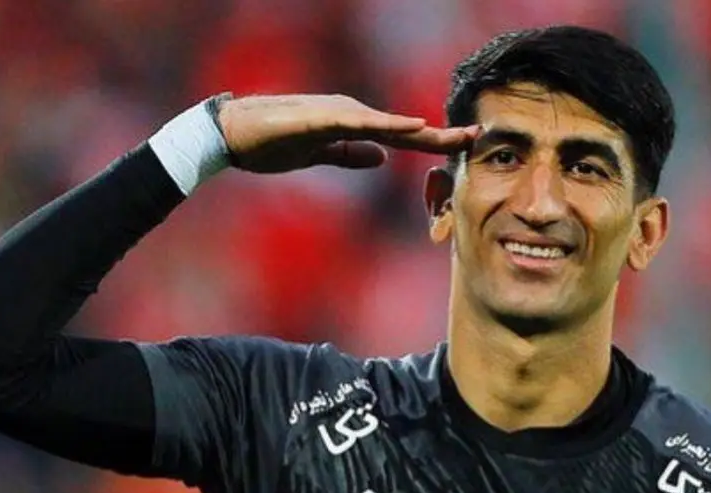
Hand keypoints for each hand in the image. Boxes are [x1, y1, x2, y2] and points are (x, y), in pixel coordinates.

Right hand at [216, 94, 478, 172]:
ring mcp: (336, 114)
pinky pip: (358, 123)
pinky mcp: (319, 119)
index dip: (435, 143)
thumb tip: (380, 160)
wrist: (231, 133)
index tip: (466, 146)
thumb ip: (349, 154)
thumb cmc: (271, 142)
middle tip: (478, 136)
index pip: (402, 139)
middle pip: (404, 130)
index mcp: (353, 126)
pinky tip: (409, 128)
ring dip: (422, 130)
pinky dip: (386, 125)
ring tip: (454, 135)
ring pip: (387, 124)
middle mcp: (351, 115)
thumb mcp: (319, 154)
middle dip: (442, 135)